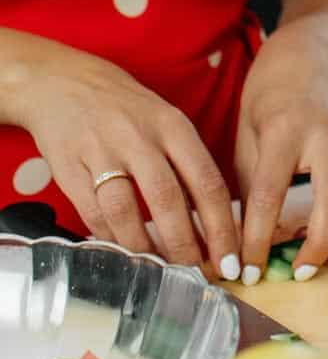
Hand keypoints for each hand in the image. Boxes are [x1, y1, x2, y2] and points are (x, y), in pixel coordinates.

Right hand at [17, 40, 240, 278]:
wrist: (65, 83)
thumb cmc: (127, 110)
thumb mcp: (166, 122)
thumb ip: (187, 165)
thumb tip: (214, 224)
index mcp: (173, 125)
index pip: (206, 181)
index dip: (221, 227)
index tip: (230, 259)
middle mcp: (140, 137)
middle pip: (168, 200)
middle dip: (186, 246)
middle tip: (197, 274)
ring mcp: (102, 152)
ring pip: (127, 211)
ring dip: (146, 249)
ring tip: (161, 271)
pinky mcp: (70, 168)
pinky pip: (93, 213)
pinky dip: (111, 239)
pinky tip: (125, 253)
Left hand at [234, 25, 327, 282]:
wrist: (315, 50)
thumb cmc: (271, 88)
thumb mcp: (247, 125)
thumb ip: (250, 177)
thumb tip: (245, 232)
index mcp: (285, 128)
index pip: (269, 193)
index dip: (255, 237)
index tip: (244, 269)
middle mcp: (326, 135)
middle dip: (317, 244)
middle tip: (297, 275)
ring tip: (318, 261)